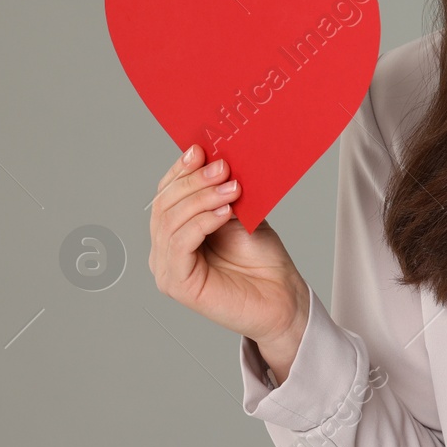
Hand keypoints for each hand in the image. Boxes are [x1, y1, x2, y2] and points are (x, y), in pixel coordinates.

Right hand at [148, 145, 309, 356]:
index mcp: (177, 230)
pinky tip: (224, 213)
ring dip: (202, 199)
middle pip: (164, 205)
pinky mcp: (178, 284)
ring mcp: (168, 268)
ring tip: (232, 189)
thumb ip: (223, 192)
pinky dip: (201, 222)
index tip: (200, 150)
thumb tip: (215, 158)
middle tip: (222, 167)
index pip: (166, 194)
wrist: (282, 296)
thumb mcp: (241, 214)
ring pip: (169, 222)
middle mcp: (166, 249)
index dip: (180, 171)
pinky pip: (179, 244)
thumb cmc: (262, 259)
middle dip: (193, 181)